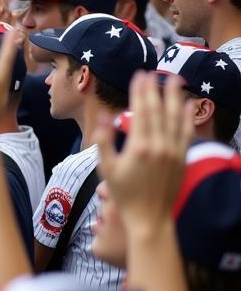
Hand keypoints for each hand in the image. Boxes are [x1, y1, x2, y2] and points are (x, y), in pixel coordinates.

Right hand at [94, 71, 190, 235]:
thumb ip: (103, 141)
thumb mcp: (105, 169)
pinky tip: (187, 106)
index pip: (141, 111)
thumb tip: (103, 117)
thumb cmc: (124, 195)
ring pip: (175, 118)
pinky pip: (186, 133)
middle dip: (155, 89)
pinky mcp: (182, 159)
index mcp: (139, 147)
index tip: (139, 75)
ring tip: (174, 80)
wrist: (149, 218)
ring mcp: (173, 152)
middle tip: (152, 72)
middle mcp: (159, 146)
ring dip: (175, 97)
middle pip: (158, 111)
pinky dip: (187, 117)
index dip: (140, 92)